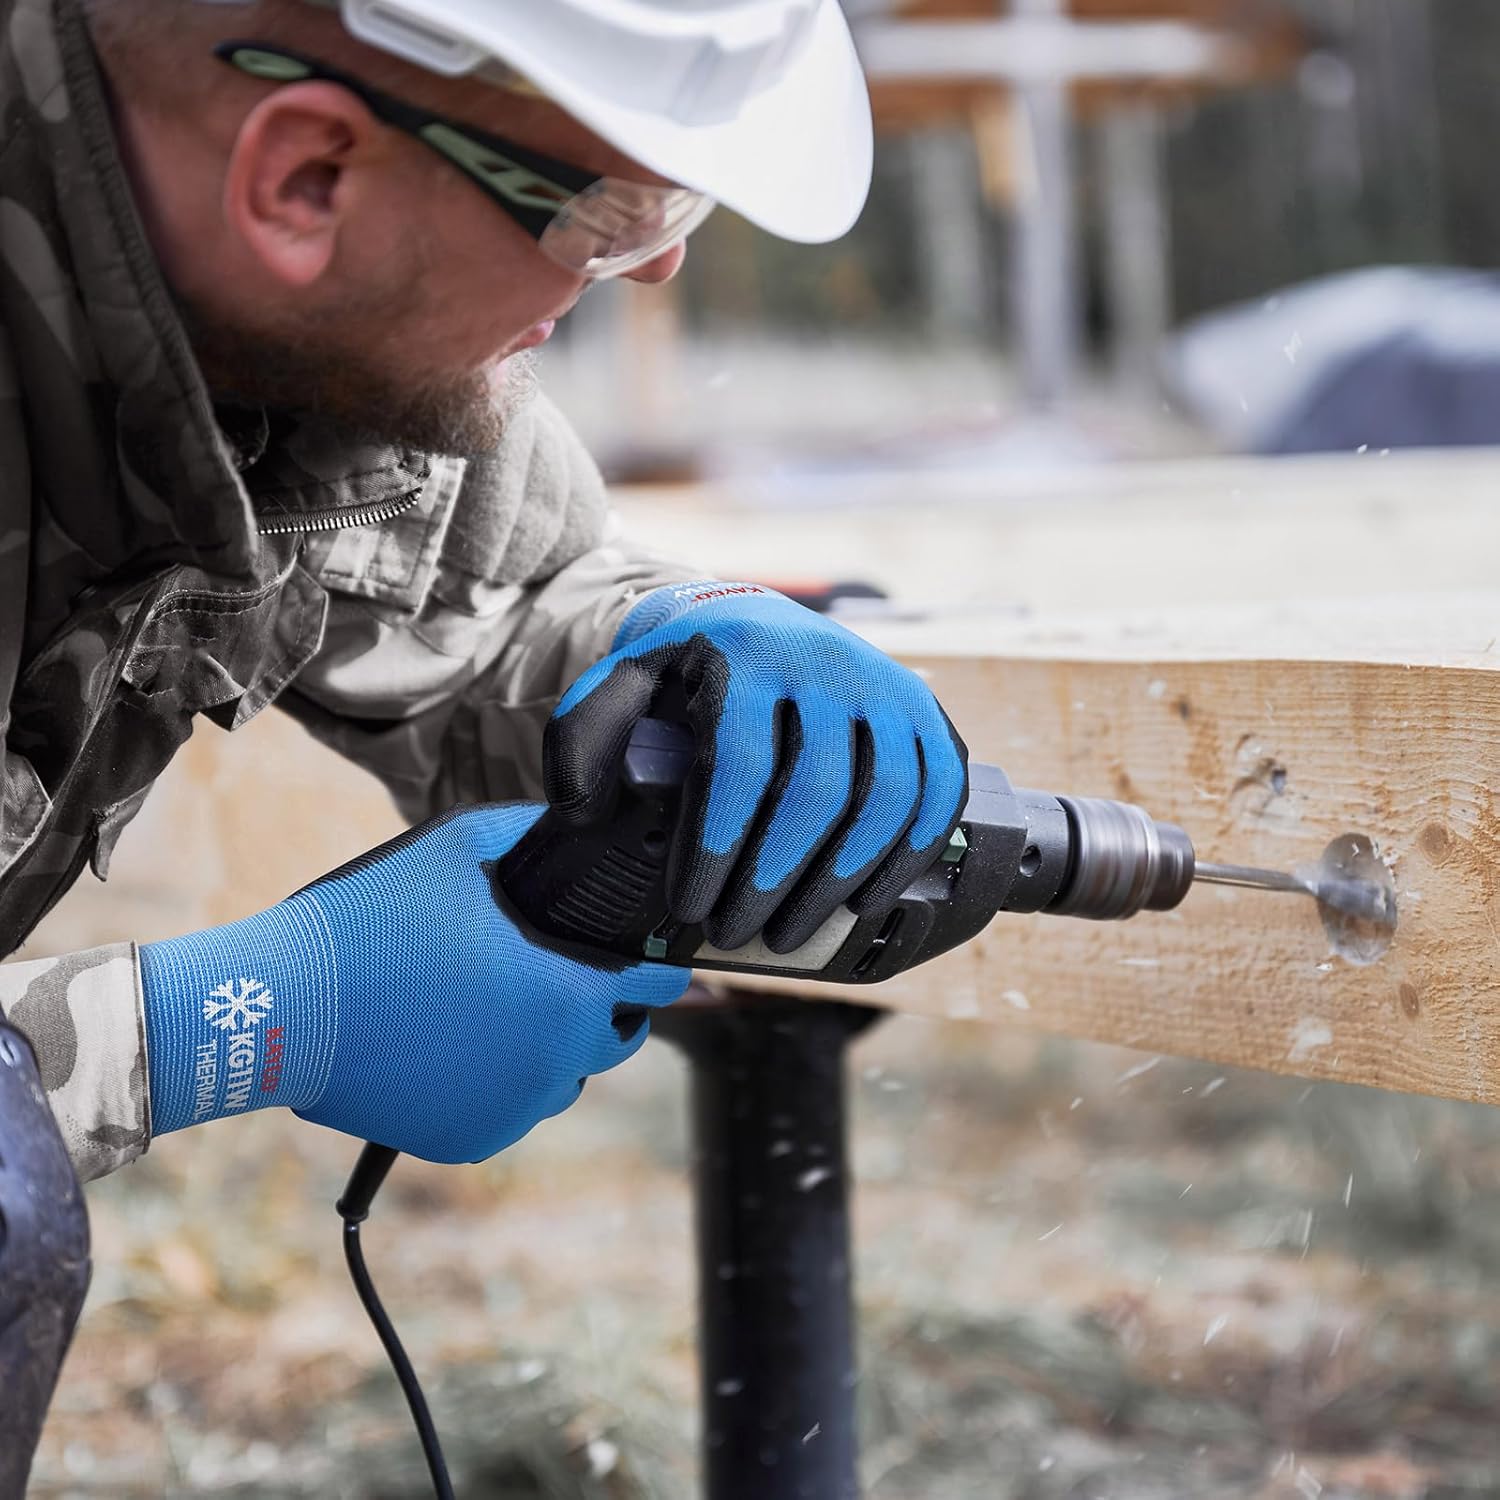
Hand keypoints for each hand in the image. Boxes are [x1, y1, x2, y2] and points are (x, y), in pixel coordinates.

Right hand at [139, 805, 686, 1161]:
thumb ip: (531, 834)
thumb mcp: (461, 847)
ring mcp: (512, 1110)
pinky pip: (511, 1108)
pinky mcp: (468, 1139)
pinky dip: (502, 1081)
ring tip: (502, 1005)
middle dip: (606, 1008)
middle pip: (617, 1039)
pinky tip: (464, 1042)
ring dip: (552, 1046)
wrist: (283, 1007)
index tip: (653, 952)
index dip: (659, 963)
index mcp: (567, 994)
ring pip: (564, 1078)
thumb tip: (574, 825)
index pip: (656, 985)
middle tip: (567, 972)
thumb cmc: (376, 920)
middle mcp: (553, 1064)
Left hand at [545, 581, 967, 952]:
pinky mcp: (925, 713)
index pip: (739, 763)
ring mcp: (887, 687)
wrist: (751, 616)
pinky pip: (937, 791)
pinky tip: (865, 900)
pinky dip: (909, 853)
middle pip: (818, 790)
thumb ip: (586, 736)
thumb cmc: (682, 669)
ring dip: (840, 880)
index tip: (690, 908)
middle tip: (736, 932)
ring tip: (792, 934)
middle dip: (774, 879)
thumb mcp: (621, 683)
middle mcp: (829, 663)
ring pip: (886, 797)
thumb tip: (584, 812)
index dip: (716, 847)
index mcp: (748, 653)